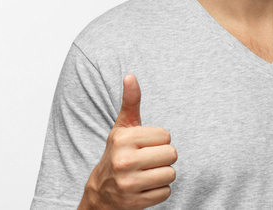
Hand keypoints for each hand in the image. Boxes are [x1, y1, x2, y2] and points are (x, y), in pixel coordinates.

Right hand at [80, 74, 176, 208]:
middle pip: (172, 154)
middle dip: (163, 158)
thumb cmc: (118, 153)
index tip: (144, 146)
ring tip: (146, 174)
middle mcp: (124, 161)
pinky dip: (159, 191)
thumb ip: (130, 102)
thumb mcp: (122, 127)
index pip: (166, 136)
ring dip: (162, 175)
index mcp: (123, 139)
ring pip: (171, 174)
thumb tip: (130, 76)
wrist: (101, 192)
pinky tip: (144, 188)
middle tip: (147, 160)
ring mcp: (129, 184)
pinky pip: (166, 192)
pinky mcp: (135, 203)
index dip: (159, 141)